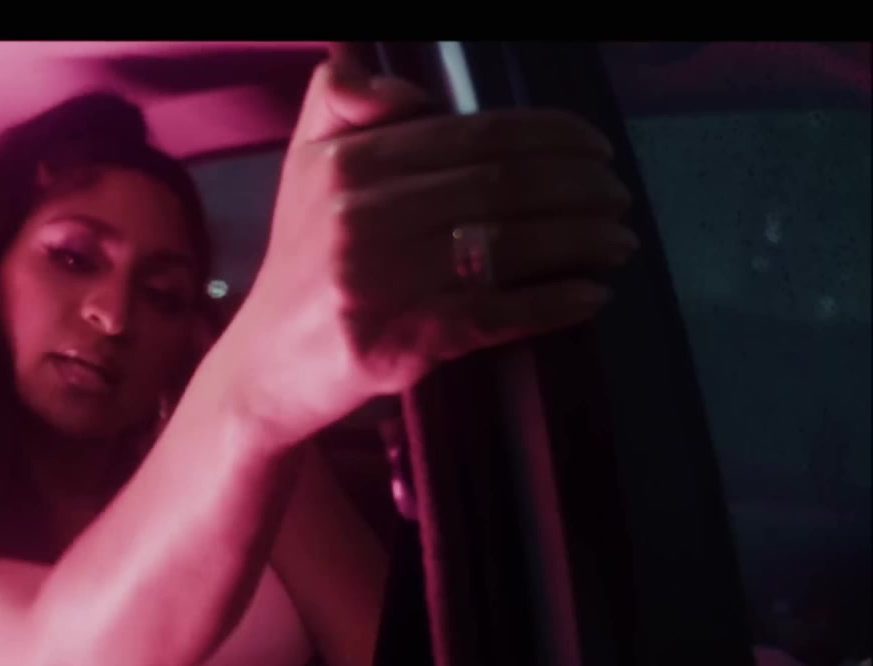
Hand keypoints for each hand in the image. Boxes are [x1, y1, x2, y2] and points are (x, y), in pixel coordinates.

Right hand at [217, 46, 635, 448]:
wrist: (264, 367)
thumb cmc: (302, 265)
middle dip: (579, 187)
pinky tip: (592, 295)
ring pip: (507, 247)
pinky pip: (496, 314)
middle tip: (618, 195)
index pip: (473, 136)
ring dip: (581, 240)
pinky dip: (554, 302)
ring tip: (619, 240)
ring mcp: (381, 283)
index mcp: (348, 166)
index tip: (594, 146)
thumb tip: (396, 79)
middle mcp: (361, 217)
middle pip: (500, 187)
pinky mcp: (399, 344)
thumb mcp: (305, 168)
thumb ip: (342, 103)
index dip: (550, 136)